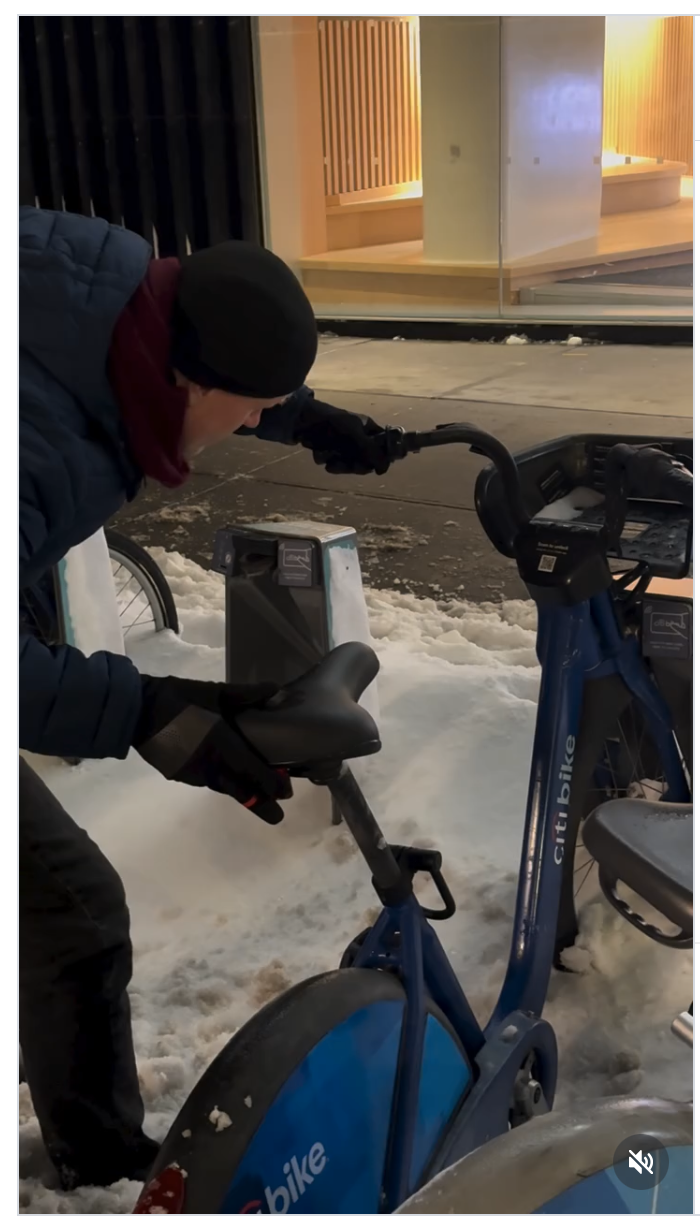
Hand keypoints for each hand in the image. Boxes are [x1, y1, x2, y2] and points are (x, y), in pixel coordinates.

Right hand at [133, 676, 291, 823]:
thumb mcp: (213, 690)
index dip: (270, 783)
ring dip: (241, 793)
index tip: (285, 792)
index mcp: (220, 740)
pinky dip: (221, 782)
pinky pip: (207, 782)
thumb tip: (275, 689)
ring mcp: (193, 773)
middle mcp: (209, 763)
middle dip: (260, 804)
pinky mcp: (181, 776)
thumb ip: (245, 694)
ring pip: (223, 787)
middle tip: (277, 815)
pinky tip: (229, 779)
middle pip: (239, 790)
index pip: (250, 768)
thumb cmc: (178, 697)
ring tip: (258, 798)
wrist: (136, 710)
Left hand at [294, 400, 390, 474]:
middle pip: (365, 460)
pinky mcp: (328, 450)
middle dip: (355, 466)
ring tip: (330, 462)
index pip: (383, 447)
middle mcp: (358, 438)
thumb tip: (385, 468)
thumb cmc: (333, 421)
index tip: (376, 468)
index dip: (380, 458)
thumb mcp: (355, 435)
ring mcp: (343, 445)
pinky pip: (332, 462)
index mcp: (368, 429)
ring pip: (347, 464)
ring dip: (339, 465)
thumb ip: (371, 451)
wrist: (302, 417)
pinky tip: (319, 453)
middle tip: (350, 467)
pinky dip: (326, 459)